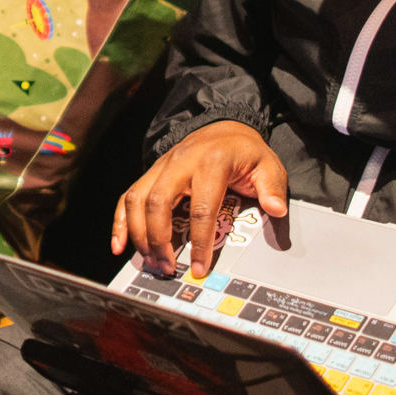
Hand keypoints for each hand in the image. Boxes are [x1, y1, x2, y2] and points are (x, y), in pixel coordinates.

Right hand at [112, 120, 288, 279]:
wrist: (224, 126)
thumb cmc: (244, 151)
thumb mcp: (267, 165)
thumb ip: (272, 187)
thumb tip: (276, 208)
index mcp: (211, 162)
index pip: (201, 208)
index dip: (200, 242)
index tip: (200, 267)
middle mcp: (180, 163)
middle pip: (159, 203)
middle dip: (159, 240)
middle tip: (167, 268)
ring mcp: (162, 167)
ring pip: (137, 200)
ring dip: (140, 235)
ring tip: (150, 261)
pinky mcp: (151, 173)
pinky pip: (127, 196)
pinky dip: (120, 222)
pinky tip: (120, 244)